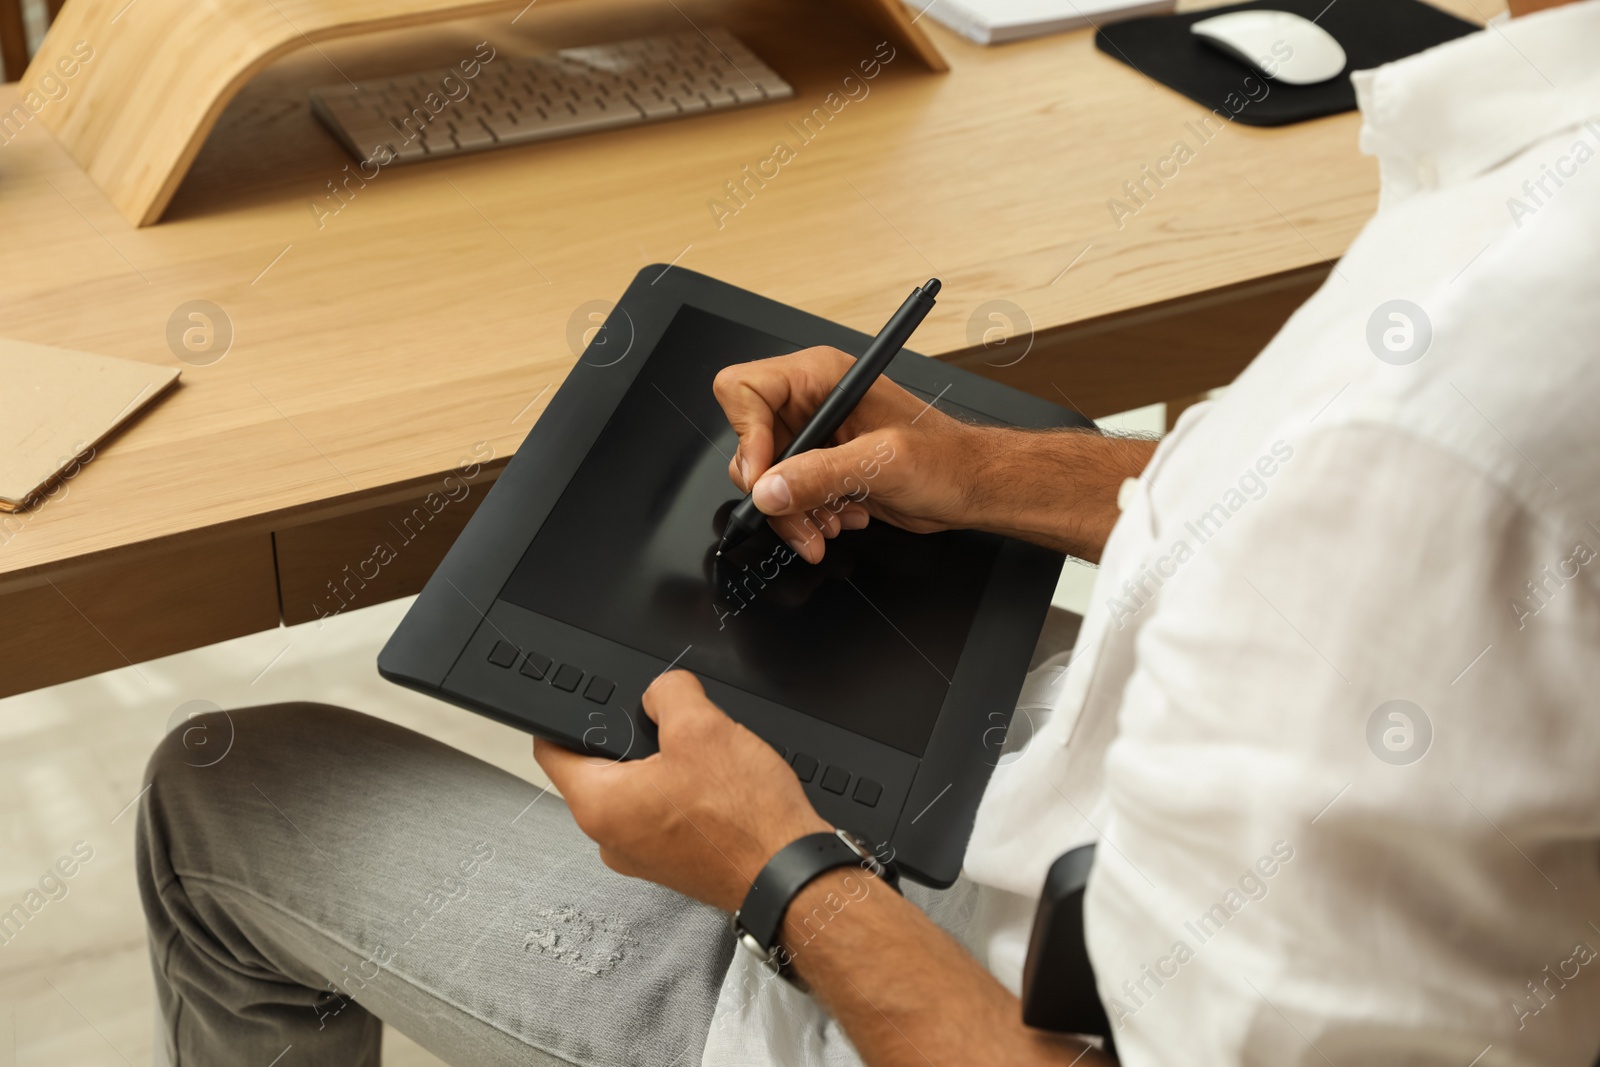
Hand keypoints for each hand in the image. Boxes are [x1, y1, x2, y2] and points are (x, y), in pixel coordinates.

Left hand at [533, 671, 830, 911]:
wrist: (788, 873)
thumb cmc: (745, 820)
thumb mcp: (702, 726)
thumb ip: (668, 692)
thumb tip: (660, 690)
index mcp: (599, 806)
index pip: (550, 750)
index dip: (564, 717)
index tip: (584, 703)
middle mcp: (611, 840)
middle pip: (602, 769)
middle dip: (633, 740)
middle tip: (669, 727)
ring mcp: (642, 856)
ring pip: (638, 791)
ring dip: (665, 769)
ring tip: (704, 762)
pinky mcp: (673, 863)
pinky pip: (664, 816)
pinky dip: (685, 796)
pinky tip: (718, 789)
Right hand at [715, 348, 1158, 563]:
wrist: (971, 488)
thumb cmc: (946, 459)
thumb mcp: (882, 463)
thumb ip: (821, 475)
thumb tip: (768, 490)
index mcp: (821, 377)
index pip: (744, 391)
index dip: (747, 436)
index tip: (766, 477)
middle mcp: (810, 402)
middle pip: (750, 444)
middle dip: (772, 490)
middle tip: (800, 516)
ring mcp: (814, 436)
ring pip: (765, 480)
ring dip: (792, 513)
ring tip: (827, 526)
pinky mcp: (820, 467)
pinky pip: (786, 497)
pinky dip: (806, 518)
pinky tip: (841, 518)